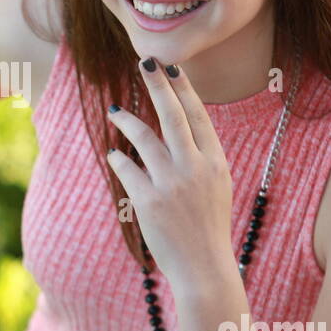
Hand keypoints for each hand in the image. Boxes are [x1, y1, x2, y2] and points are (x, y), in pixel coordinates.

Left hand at [105, 56, 235, 291]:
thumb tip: (181, 128)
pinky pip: (127, 169)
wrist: (204, 268)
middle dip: (158, 86)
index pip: (198, 117)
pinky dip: (118, 158)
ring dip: (128, 120)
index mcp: (216, 162)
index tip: (171, 68)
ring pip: (145, 138)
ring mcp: (172, 184)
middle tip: (145, 63)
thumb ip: (201, 157)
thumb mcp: (217, 186)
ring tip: (115, 111)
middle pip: (173, 116)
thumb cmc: (208, 226)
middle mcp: (195, 168)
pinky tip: (113, 153)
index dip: (184, 90)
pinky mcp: (149, 201)